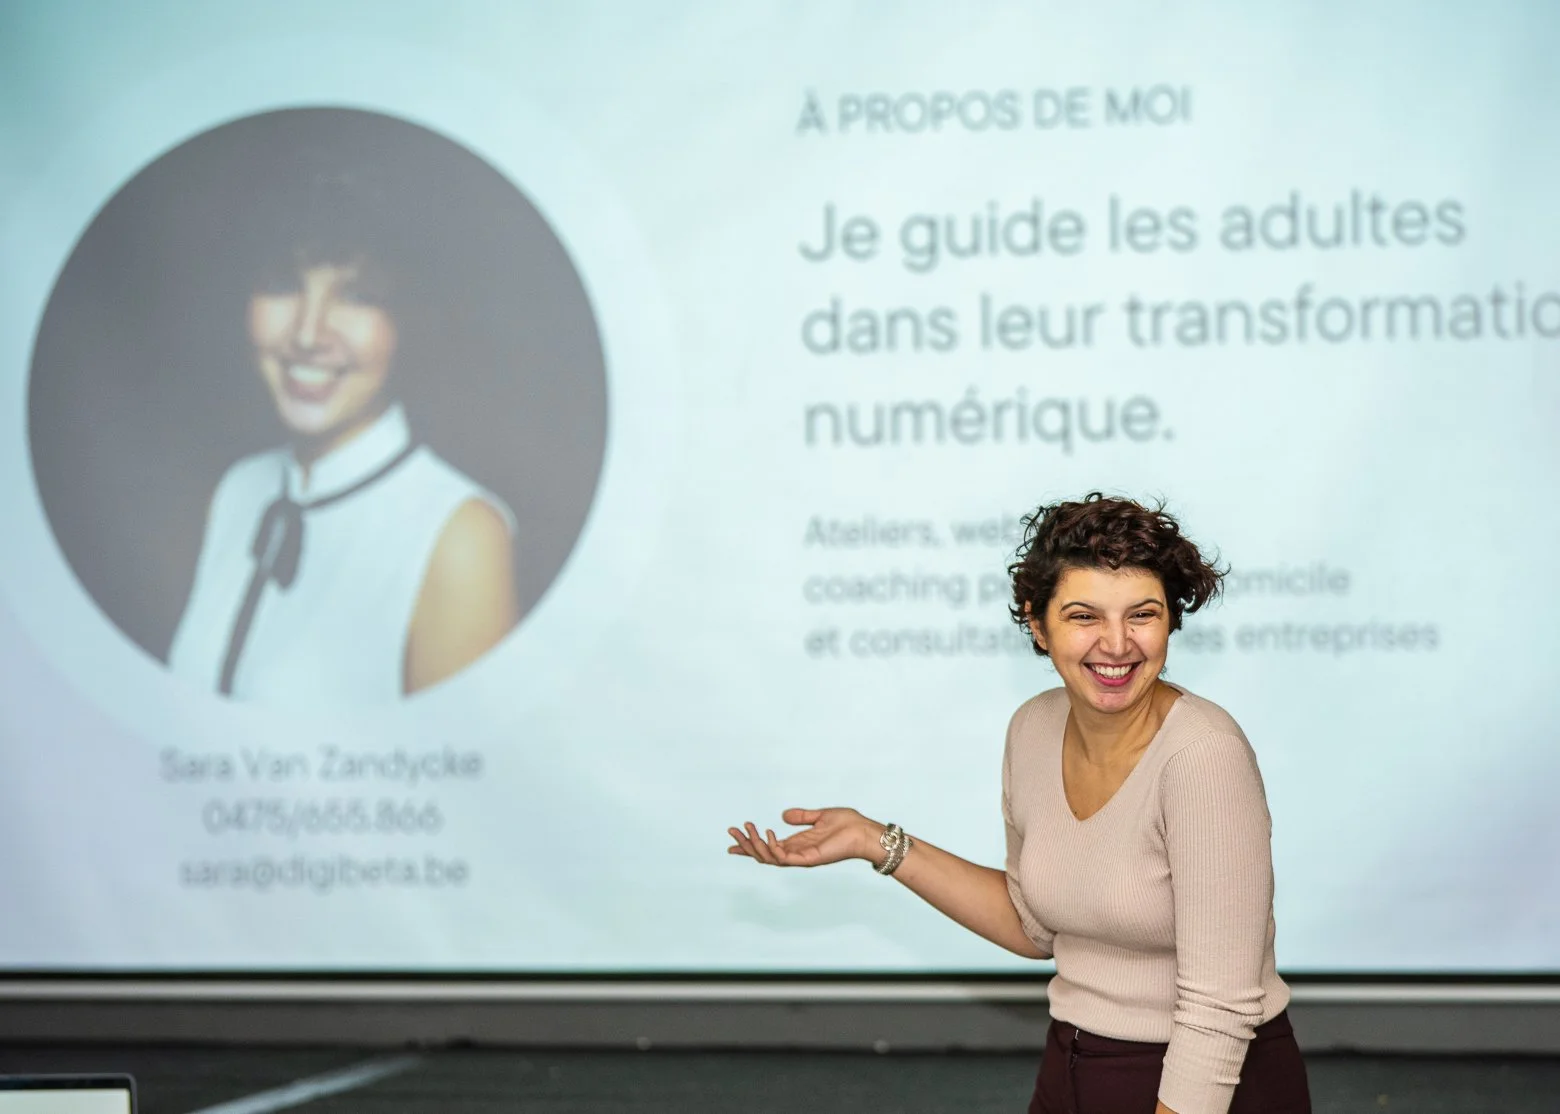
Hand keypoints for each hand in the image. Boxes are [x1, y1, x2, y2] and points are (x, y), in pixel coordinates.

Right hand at [727, 807, 875, 867]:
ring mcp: (802, 858)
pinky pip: (784, 858)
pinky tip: (768, 833)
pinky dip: (773, 847)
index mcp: (798, 844)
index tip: (731, 841)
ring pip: (769, 858)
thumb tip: (783, 815)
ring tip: (747, 829)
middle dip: (745, 844)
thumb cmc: (848, 824)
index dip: (749, 845)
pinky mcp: (809, 859)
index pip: (768, 847)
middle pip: (763, 854)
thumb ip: (801, 816)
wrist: (864, 831)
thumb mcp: (820, 815)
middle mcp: (797, 853)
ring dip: (754, 845)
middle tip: (732, 830)